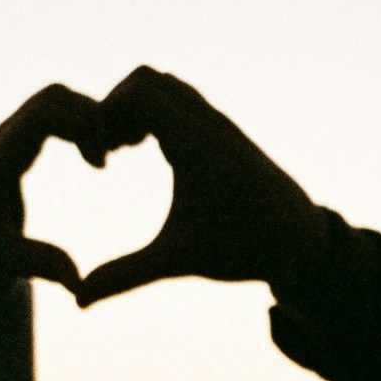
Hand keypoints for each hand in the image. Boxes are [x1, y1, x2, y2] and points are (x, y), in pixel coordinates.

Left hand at [0, 84, 123, 295]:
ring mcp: (13, 128)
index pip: (41, 116)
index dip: (81, 129)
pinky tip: (95, 159)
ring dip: (89, 119)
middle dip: (91, 119)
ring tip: (104, 159)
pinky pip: (58, 107)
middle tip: (107, 160)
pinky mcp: (23, 130)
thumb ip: (37, 263)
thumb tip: (79, 286)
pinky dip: (83, 123)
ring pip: (58, 96)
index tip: (100, 165)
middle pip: (53, 96)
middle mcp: (6, 135)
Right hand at [72, 67, 331, 306]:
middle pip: (147, 78)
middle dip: (117, 106)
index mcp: (195, 144)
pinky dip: (160, 112)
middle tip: (110, 150)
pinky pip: (184, 99)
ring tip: (127, 150)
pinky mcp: (224, 131)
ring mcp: (219, 123)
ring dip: (139, 107)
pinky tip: (152, 152)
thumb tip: (78, 302)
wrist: (302, 242)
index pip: (139, 89)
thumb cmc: (243, 250)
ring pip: (167, 85)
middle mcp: (208, 124)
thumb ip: (124, 276)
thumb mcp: (177, 261)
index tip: (103, 156)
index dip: (106, 113)